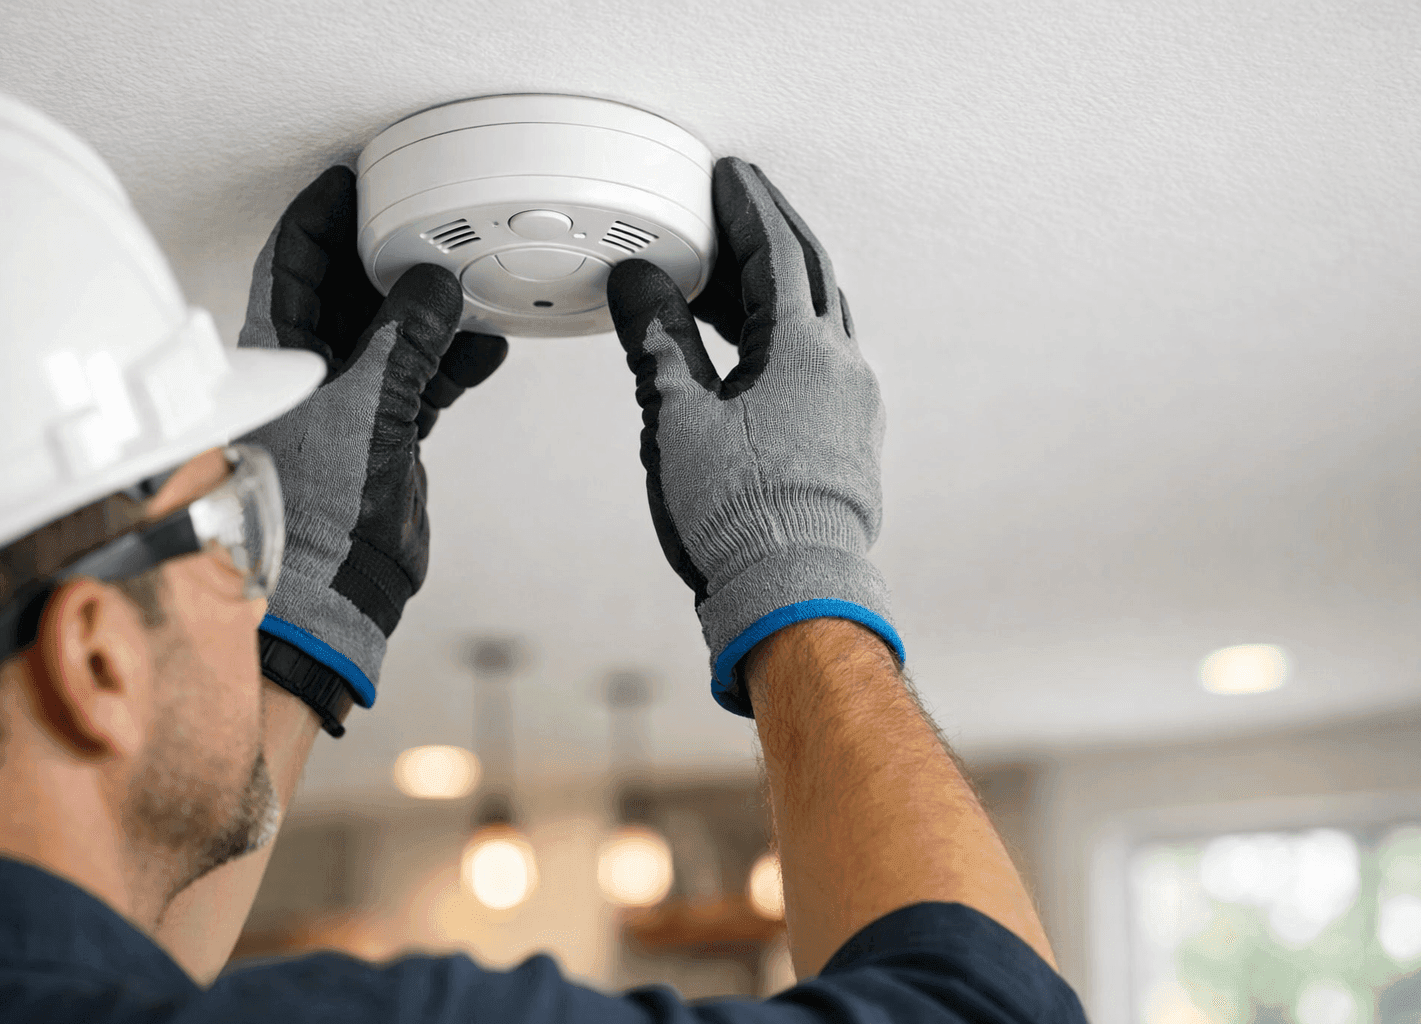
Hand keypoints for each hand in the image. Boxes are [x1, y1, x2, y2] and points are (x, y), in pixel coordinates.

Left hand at [238, 166, 506, 733]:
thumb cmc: (316, 511)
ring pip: (395, 333)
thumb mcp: (365, 407)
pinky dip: (454, 360)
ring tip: (472, 281)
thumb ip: (405, 341)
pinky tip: (484, 346)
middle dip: (390, 254)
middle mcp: (309, 372)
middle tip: (429, 219)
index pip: (296, 261)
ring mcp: (348, 403)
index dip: (322, 214)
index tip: (354, 179)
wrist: (337, 590)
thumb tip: (434, 285)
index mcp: (279, 357)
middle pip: (351, 290)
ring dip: (433, 310)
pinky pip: (423, 378)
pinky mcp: (385, 434)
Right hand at [606, 157, 901, 715]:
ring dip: (779, 283)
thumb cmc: (740, 519)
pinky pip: (823, 357)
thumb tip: (640, 282)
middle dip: (771, 232)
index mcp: (803, 351)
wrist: (795, 594)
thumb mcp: (678, 418)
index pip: (777, 252)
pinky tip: (758, 343)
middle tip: (737, 204)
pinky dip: (789, 329)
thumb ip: (658, 341)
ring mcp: (852, 404)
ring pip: (819, 317)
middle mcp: (841, 368)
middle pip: (809, 274)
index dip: (749, 207)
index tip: (730, 176)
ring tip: (730, 272)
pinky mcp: (848, 438)